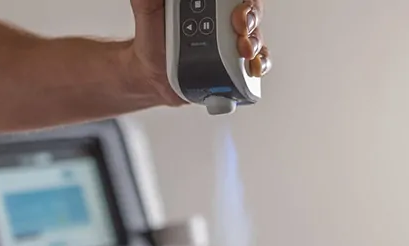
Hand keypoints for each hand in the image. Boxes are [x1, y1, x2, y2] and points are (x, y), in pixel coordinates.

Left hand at [129, 0, 271, 105]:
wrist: (152, 75)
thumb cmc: (154, 40)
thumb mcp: (147, 12)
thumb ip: (147, 0)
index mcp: (209, 3)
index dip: (243, 2)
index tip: (235, 12)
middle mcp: (226, 20)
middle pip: (252, 13)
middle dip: (252, 19)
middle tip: (240, 30)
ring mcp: (234, 43)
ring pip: (257, 37)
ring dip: (256, 43)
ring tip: (244, 52)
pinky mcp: (237, 66)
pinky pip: (258, 63)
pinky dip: (261, 65)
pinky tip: (253, 68)